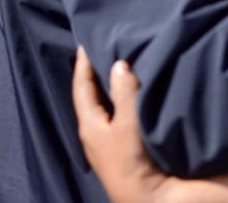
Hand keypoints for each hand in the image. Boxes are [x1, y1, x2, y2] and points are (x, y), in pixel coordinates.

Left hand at [72, 47, 168, 202]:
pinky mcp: (123, 145)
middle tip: (105, 47)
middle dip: (97, 71)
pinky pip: (119, 113)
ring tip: (122, 64)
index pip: (81, 86)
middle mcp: (95, 130)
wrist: (146, 198)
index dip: (83, 63)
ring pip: (106, 103)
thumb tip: (119, 65)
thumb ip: (124, 93)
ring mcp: (108, 139)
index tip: (86, 41)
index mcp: (89, 124)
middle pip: (91, 94)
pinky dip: (124, 98)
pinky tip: (136, 93)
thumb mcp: (127, 125)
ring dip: (112, 85)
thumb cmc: (131, 162)